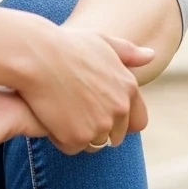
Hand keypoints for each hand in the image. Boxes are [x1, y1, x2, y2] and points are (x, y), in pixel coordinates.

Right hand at [14, 25, 151, 155]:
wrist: (36, 56)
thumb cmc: (66, 44)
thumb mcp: (101, 41)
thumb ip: (128, 52)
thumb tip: (151, 55)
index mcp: (129, 87)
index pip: (138, 122)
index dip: (121, 122)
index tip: (102, 114)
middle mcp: (119, 109)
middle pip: (114, 136)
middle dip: (98, 129)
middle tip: (75, 112)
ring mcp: (100, 125)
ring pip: (94, 144)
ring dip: (80, 135)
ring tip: (62, 113)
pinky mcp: (78, 137)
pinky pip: (72, 148)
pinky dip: (62, 139)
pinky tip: (51, 118)